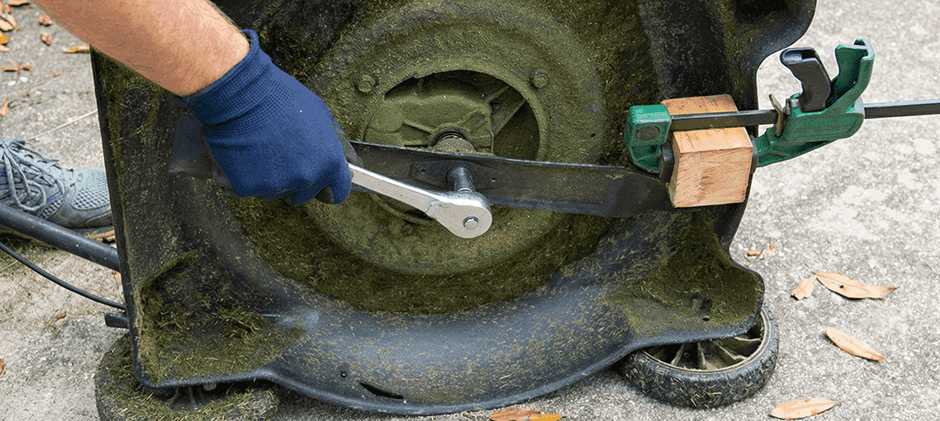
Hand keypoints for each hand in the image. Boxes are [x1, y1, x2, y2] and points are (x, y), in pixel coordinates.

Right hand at [179, 30, 350, 204]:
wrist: (241, 95)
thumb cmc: (279, 98)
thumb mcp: (319, 113)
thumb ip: (330, 141)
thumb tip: (337, 154)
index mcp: (328, 162)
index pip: (338, 192)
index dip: (328, 187)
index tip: (321, 183)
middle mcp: (306, 177)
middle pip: (303, 196)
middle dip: (294, 184)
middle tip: (281, 159)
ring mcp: (278, 185)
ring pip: (274, 193)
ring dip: (268, 179)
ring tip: (259, 151)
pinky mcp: (249, 187)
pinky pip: (248, 189)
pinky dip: (244, 177)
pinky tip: (242, 155)